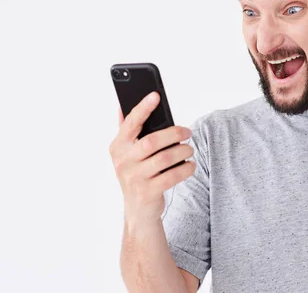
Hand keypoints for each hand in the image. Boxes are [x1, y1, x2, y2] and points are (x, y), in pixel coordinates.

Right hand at [109, 92, 195, 226]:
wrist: (138, 211)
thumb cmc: (137, 174)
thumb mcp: (127, 154)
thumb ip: (126, 131)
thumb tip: (122, 105)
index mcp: (118, 147)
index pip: (130, 123)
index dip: (143, 108)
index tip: (155, 95)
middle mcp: (123, 162)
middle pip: (151, 141)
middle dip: (173, 134)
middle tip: (188, 132)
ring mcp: (134, 178)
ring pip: (164, 158)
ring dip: (183, 151)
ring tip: (189, 150)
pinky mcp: (147, 193)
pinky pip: (172, 176)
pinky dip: (185, 169)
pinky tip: (190, 165)